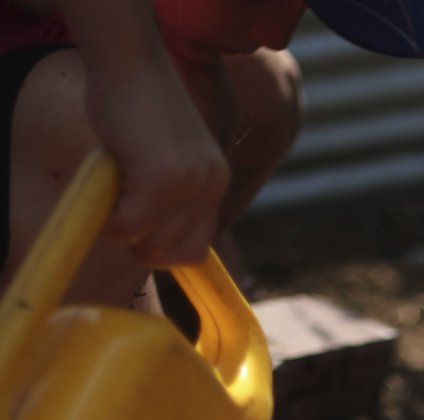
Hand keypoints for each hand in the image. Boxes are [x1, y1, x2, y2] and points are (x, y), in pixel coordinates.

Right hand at [84, 35, 229, 262]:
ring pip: (152, 242)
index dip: (164, 251)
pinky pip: (127, 227)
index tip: (139, 237)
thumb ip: (170, 196)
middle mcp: (210, 184)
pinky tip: (102, 191)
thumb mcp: (166, 156)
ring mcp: (188, 183)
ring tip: (112, 190)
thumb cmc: (135, 101)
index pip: (197, 247)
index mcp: (216, 180)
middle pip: (175, 252)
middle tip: (117, 209)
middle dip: (140, 241)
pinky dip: (107, 220)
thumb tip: (153, 247)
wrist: (128, 58)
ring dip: (123, 229)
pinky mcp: (160, 179)